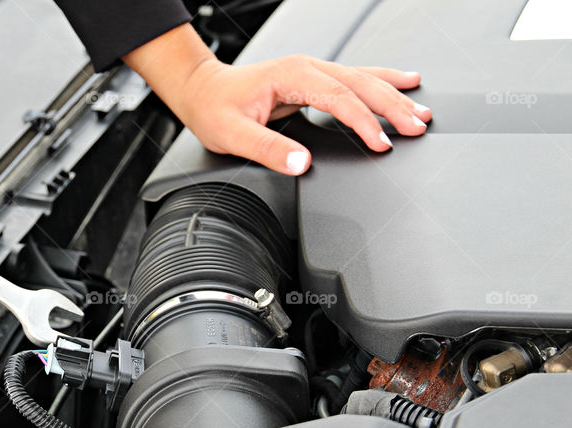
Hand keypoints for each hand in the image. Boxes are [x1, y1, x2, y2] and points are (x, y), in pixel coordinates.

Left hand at [123, 25, 431, 175]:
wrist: (202, 90)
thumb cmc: (214, 109)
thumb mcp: (233, 134)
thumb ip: (268, 149)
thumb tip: (301, 163)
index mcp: (292, 76)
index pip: (340, 98)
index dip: (363, 122)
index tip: (380, 143)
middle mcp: (306, 68)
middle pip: (361, 84)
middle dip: (393, 106)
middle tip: (418, 126)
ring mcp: (311, 71)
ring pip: (363, 78)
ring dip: (394, 95)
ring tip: (421, 111)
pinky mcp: (312, 79)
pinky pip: (355, 78)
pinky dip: (382, 82)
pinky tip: (404, 83)